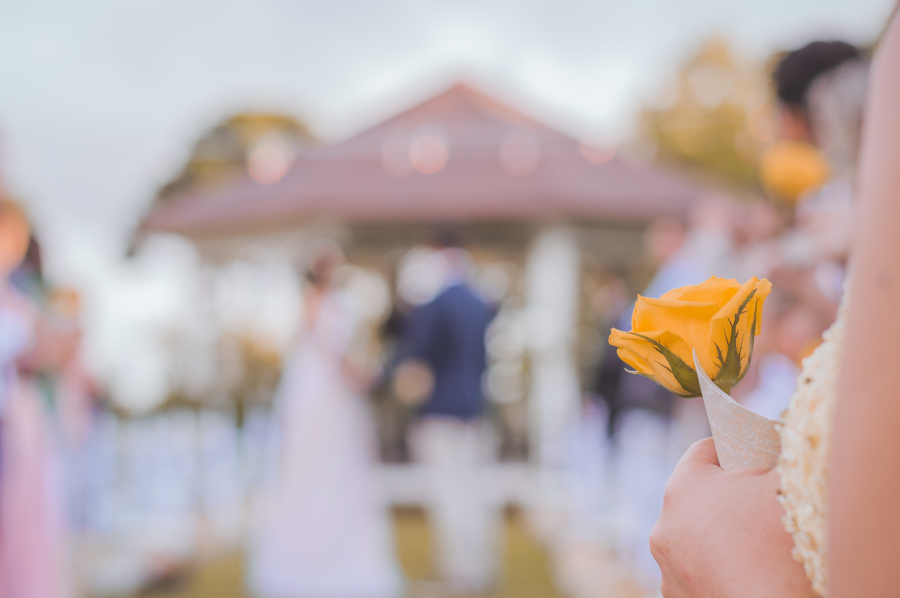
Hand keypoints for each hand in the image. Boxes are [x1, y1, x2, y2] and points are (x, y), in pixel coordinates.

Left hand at [650, 438, 815, 597]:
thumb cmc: (781, 543)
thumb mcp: (789, 484)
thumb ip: (781, 458)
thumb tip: (784, 444)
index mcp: (684, 486)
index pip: (705, 450)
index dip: (735, 447)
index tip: (757, 452)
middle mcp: (665, 524)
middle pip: (698, 495)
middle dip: (729, 494)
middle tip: (763, 499)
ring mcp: (668, 565)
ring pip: (696, 535)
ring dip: (721, 534)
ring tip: (758, 541)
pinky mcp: (678, 595)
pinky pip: (698, 569)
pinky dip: (719, 566)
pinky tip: (748, 569)